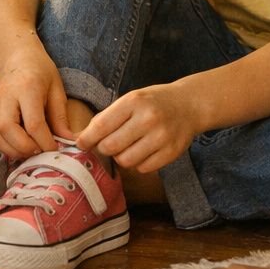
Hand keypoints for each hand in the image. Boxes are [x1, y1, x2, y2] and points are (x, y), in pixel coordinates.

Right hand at [0, 44, 68, 158]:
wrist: (16, 56)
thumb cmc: (40, 70)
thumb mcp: (56, 88)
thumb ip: (60, 116)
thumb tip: (69, 141)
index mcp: (27, 88)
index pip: (34, 124)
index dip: (45, 142)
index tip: (56, 150)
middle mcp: (6, 96)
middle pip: (9, 130)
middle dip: (27, 148)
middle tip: (42, 152)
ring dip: (13, 151)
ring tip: (31, 151)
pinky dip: (4, 147)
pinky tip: (19, 147)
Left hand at [76, 83, 201, 173]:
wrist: (189, 105)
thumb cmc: (153, 102)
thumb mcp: (131, 99)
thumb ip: (108, 117)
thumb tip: (82, 139)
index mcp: (134, 102)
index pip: (101, 126)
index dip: (87, 138)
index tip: (80, 144)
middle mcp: (148, 119)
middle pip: (111, 146)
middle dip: (104, 148)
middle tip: (108, 144)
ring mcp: (162, 137)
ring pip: (126, 161)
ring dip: (121, 157)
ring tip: (127, 147)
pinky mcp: (172, 152)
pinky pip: (143, 168)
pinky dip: (138, 164)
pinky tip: (143, 151)